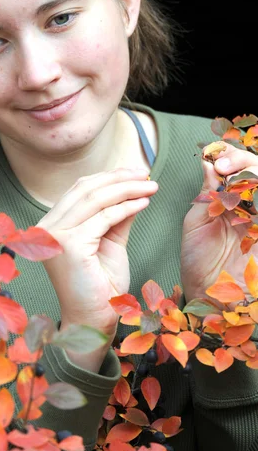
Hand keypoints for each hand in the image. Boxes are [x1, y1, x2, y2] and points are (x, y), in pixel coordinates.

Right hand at [37, 168, 157, 370]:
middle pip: (85, 189)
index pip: (79, 190)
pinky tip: (144, 203)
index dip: (108, 177)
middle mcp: (46, 227)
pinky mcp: (69, 245)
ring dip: (127, 189)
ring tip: (150, 185)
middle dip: (119, 177)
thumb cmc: (101, 286)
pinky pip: (104, 218)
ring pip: (95, 199)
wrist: (95, 320)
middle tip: (145, 173)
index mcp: (51, 224)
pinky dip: (127, 207)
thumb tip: (134, 188)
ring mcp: (54, 236)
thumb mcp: (110, 242)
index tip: (135, 172)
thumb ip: (116, 216)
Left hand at [181, 143, 257, 303]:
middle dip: (242, 161)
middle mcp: (250, 206)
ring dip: (252, 173)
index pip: (237, 167)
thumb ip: (206, 192)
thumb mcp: (197, 221)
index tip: (213, 156)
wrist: (210, 295)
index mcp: (230, 199)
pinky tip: (248, 196)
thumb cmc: (199, 261)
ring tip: (233, 177)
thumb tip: (209, 162)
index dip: (229, 156)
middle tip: (223, 166)